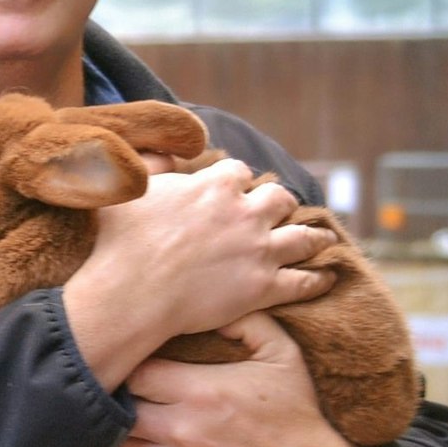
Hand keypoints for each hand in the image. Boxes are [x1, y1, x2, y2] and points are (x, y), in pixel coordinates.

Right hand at [67, 158, 336, 386]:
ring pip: (303, 237)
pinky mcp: (263, 288)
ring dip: (314, 236)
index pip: (240, 172)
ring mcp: (258, 251)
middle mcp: (244, 213)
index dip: (238, 181)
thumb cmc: (120, 243)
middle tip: (276, 212)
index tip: (234, 189)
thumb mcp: (129, 190)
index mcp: (214, 187)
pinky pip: (303, 282)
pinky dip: (319, 279)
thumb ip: (151, 165)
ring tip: (322, 238)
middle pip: (279, 198)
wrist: (130, 293)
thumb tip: (165, 153)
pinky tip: (327, 277)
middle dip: (278, 203)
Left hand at [113, 312, 372, 446]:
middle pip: (121, 410)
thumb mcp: (283, 356)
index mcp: (201, 391)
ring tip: (126, 420)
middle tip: (124, 392)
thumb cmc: (297, 413)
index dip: (130, 366)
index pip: (135, 374)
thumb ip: (248, 323)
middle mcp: (183, 428)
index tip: (136, 364)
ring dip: (121, 433)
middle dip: (121, 400)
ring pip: (122, 446)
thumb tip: (216, 304)